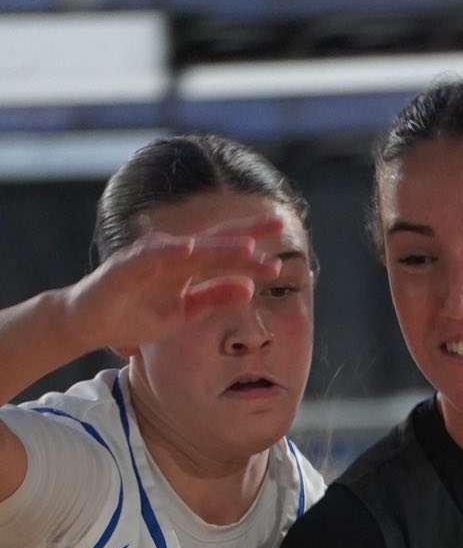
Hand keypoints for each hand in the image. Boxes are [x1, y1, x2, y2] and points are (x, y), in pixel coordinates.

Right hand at [63, 215, 286, 351]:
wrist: (93, 321)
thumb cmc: (137, 313)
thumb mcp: (185, 312)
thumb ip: (215, 298)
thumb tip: (250, 288)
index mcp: (188, 266)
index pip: (227, 251)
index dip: (255, 245)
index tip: (284, 242)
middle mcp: (173, 254)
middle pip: (215, 241)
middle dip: (247, 234)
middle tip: (279, 225)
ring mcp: (150, 257)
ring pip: (191, 249)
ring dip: (219, 247)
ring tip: (248, 246)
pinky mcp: (127, 266)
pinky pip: (151, 258)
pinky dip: (170, 253)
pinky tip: (190, 251)